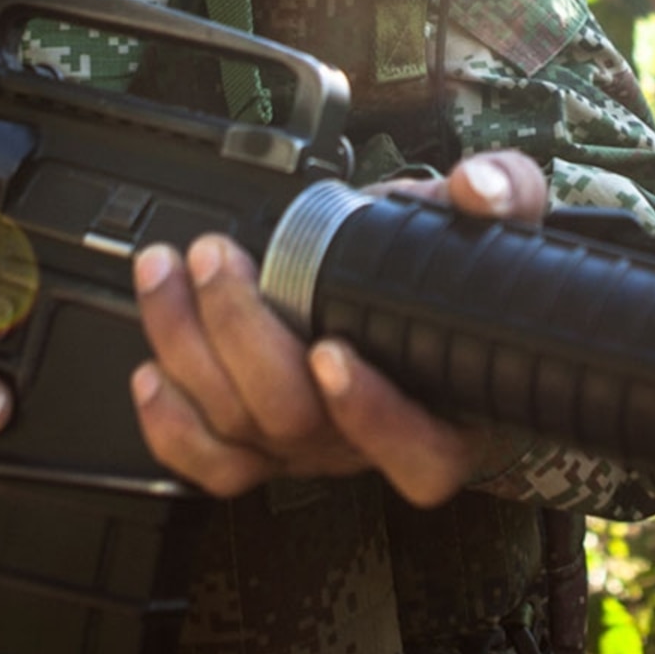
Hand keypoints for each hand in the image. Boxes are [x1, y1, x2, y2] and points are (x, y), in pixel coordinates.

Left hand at [130, 148, 548, 506]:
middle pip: (297, 421)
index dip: (370, 412)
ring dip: (189, 349)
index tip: (333, 351)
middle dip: (243, 333)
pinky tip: (150, 371)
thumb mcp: (500, 228)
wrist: (419, 305)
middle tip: (218, 257)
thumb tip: (479, 188)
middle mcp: (369, 445)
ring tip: (170, 271)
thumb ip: (504, 196)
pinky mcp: (260, 448)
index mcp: (446, 417)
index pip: (417, 449)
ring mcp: (309, 449)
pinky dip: (169, 427)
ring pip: (240, 430)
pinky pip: (209, 464)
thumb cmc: (462, 288)